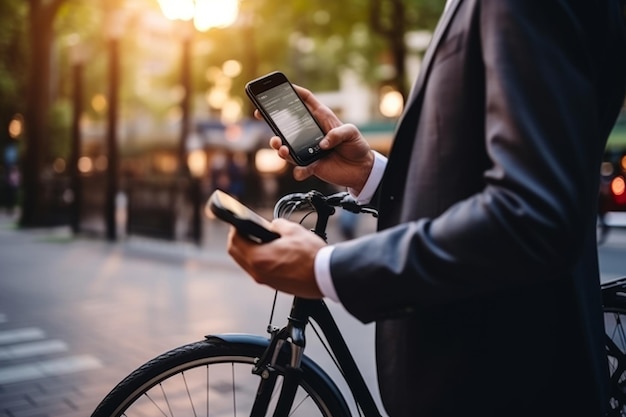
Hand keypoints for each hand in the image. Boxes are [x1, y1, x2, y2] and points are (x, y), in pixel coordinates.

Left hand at [227, 218, 326, 298]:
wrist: (325, 275)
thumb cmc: (311, 255)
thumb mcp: (292, 230)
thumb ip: (276, 225)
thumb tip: (271, 226)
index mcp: (258, 258)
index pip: (234, 241)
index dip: (235, 228)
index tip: (239, 222)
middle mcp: (258, 272)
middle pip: (236, 254)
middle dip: (238, 239)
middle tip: (246, 229)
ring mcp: (265, 281)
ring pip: (246, 263)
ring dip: (248, 250)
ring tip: (260, 240)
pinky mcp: (274, 285)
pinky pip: (258, 271)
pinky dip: (258, 260)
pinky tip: (271, 252)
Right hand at [258, 85, 373, 193]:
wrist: (361, 169)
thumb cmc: (357, 146)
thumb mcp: (352, 133)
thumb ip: (338, 134)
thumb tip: (322, 144)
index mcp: (321, 118)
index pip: (305, 101)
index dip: (294, 92)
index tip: (281, 87)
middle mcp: (311, 132)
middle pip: (287, 123)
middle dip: (272, 118)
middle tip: (261, 114)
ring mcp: (308, 149)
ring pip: (286, 146)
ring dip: (280, 147)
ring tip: (281, 147)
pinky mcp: (311, 165)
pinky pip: (299, 169)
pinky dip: (299, 171)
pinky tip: (301, 172)